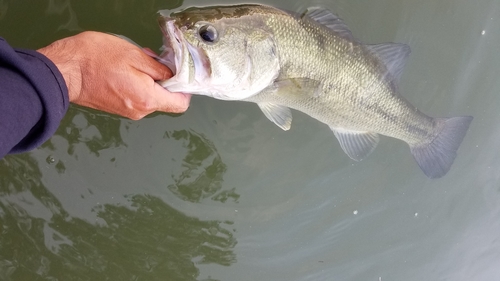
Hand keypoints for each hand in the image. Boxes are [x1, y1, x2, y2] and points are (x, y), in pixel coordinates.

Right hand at [37, 31, 190, 119]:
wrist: (64, 71)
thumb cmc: (95, 60)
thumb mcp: (135, 56)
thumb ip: (160, 68)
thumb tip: (173, 74)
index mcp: (147, 99)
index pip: (180, 104)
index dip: (185, 89)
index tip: (180, 74)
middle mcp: (140, 110)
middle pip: (165, 99)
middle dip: (164, 79)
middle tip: (152, 59)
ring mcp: (128, 111)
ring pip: (150, 97)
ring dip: (149, 80)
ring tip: (134, 62)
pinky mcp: (117, 108)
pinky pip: (136, 97)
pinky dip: (137, 84)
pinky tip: (125, 70)